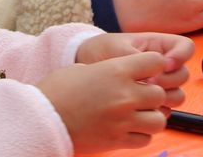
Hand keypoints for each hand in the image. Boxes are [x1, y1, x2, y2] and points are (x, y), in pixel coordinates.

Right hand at [37, 52, 169, 151]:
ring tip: (138, 115)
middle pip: (160, 94)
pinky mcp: (116, 141)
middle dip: (153, 95)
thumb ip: (111, 70)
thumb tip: (124, 72)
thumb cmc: (58, 90)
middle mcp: (124, 95)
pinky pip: (145, 139)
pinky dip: (141, 135)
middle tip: (141, 96)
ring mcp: (122, 120)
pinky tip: (129, 128)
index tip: (148, 70)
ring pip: (159, 120)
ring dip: (151, 117)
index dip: (155, 65)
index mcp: (117, 71)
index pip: (157, 62)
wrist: (41, 119)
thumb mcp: (84, 68)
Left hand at [76, 33, 193, 109]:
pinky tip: (139, 109)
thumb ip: (136, 58)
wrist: (84, 67)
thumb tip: (154, 74)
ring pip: (178, 95)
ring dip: (165, 98)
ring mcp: (159, 86)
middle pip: (184, 75)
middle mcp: (163, 66)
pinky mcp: (151, 104)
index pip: (186, 47)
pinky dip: (156, 111)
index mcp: (158, 47)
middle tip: (148, 84)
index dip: (180, 56)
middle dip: (170, 81)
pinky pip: (165, 110)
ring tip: (142, 98)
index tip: (163, 65)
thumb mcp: (116, 48)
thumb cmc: (100, 51)